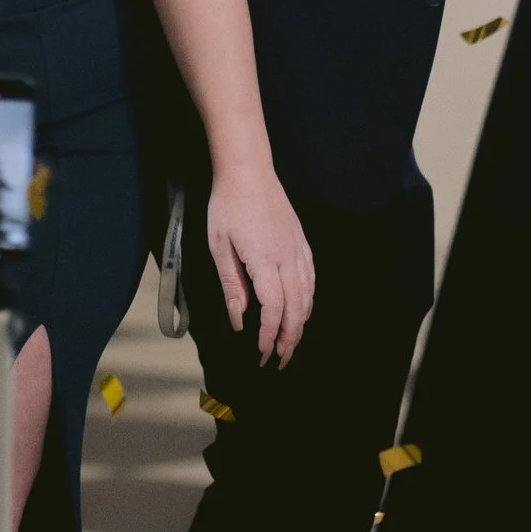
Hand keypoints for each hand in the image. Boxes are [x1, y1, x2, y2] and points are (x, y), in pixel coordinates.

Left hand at [207, 165, 315, 364]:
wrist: (249, 171)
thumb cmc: (227, 206)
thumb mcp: (219, 245)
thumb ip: (231, 284)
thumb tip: (239, 319)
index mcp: (265, 260)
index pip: (274, 308)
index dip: (270, 335)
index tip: (262, 353)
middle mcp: (288, 258)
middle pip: (297, 308)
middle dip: (290, 338)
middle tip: (279, 360)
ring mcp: (298, 250)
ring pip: (308, 296)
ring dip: (301, 323)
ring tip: (290, 342)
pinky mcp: (302, 243)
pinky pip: (311, 279)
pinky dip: (307, 300)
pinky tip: (300, 310)